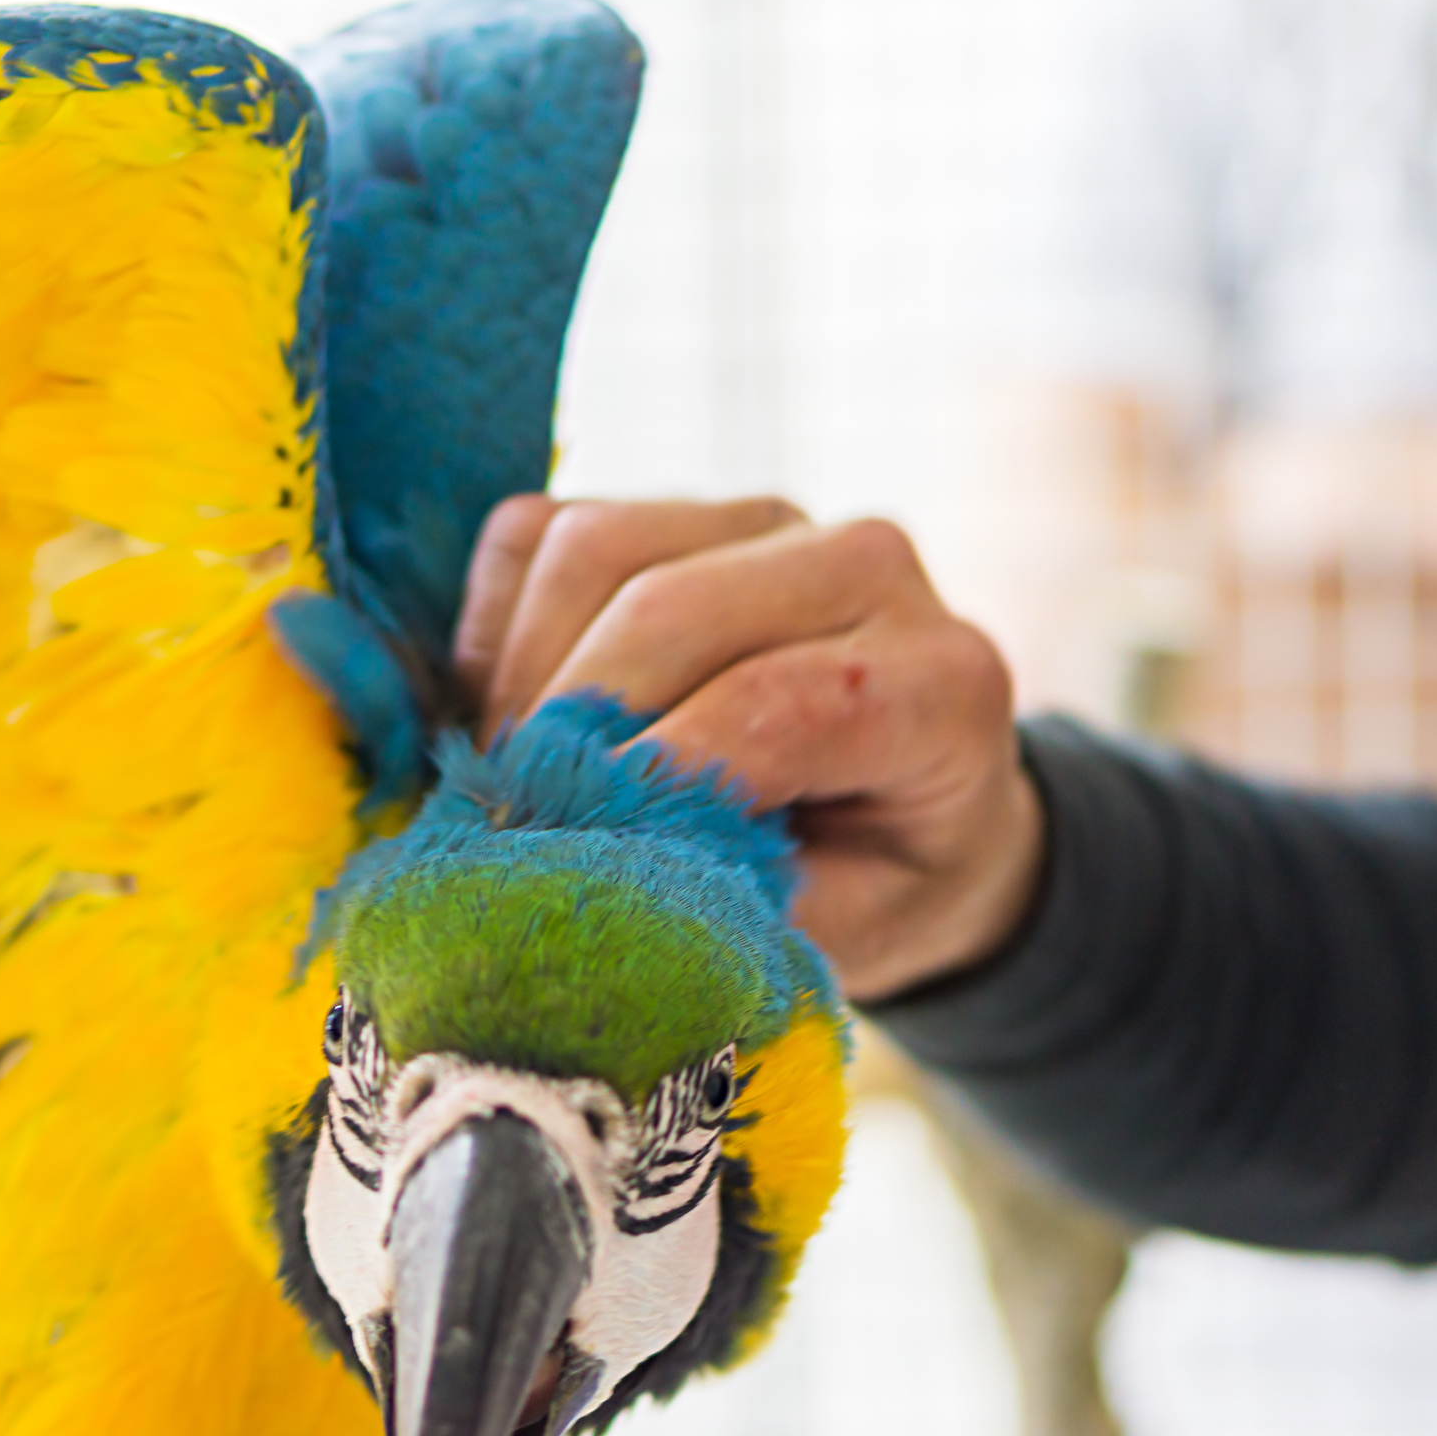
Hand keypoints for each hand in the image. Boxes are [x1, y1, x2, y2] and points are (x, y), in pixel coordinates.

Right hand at [454, 495, 1041, 1001]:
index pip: (778, 702)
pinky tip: (516, 716)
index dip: (657, 774)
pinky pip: (538, 534)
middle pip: (666, 611)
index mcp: (940, 681)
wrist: (908, 807)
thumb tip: (606, 886)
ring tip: (516, 780)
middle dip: (564, 728)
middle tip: (510, 829)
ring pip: (590, 553)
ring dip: (521, 679)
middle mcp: (866, 567)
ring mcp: (765, 521)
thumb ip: (739, 902)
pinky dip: (496, 631)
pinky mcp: (673, 506)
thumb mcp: (839, 929)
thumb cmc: (874, 880)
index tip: (572, 847)